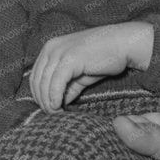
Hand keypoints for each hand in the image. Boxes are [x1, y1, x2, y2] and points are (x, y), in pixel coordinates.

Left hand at [30, 22, 152, 110]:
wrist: (124, 44)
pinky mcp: (70, 58)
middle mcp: (51, 48)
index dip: (38, 95)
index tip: (47, 109)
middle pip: (37, 80)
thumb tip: (59, 104)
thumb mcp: (81, 75)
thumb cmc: (104, 58)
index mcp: (50, 49)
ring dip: (48, 101)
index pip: (35, 75)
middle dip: (42, 100)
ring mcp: (59, 52)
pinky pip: (56, 81)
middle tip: (51, 115)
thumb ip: (68, 87)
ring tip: (55, 113)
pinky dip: (55, 96)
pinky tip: (59, 106)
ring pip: (44, 82)